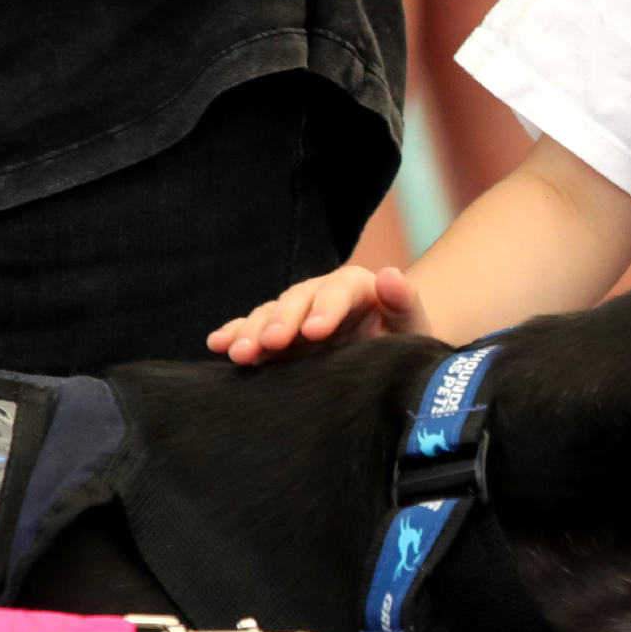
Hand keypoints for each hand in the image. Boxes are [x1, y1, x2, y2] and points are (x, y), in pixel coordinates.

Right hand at [210, 265, 428, 365]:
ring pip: (269, 315)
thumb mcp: (413, 326)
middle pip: (296, 300)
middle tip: (269, 343)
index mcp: (356, 287)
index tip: (315, 331)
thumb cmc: (403, 342)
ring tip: (239, 353)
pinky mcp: (279, 336)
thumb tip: (390, 274)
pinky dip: (234, 335)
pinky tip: (217, 343)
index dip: (325, 308)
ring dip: (252, 332)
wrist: (387, 357)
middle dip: (280, 321)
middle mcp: (320, 294)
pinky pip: (253, 331)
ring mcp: (296, 314)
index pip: (338, 291)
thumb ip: (404, 302)